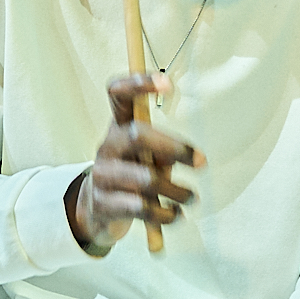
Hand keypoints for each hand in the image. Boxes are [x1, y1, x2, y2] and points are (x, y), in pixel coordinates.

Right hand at [67, 72, 203, 248]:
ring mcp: (102, 175)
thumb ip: (163, 152)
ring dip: (177, 191)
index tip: (168, 84)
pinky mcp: (104, 204)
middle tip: (201, 163)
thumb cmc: (132, 174)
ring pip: (145, 179)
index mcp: (118, 127)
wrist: (98, 210)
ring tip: (191, 198)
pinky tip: (174, 215)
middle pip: (137, 135)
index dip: (138, 83)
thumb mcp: (146, 157)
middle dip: (174, 148)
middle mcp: (107, 146)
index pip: (118, 94)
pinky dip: (165, 214)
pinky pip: (141, 208)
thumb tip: (187, 159)